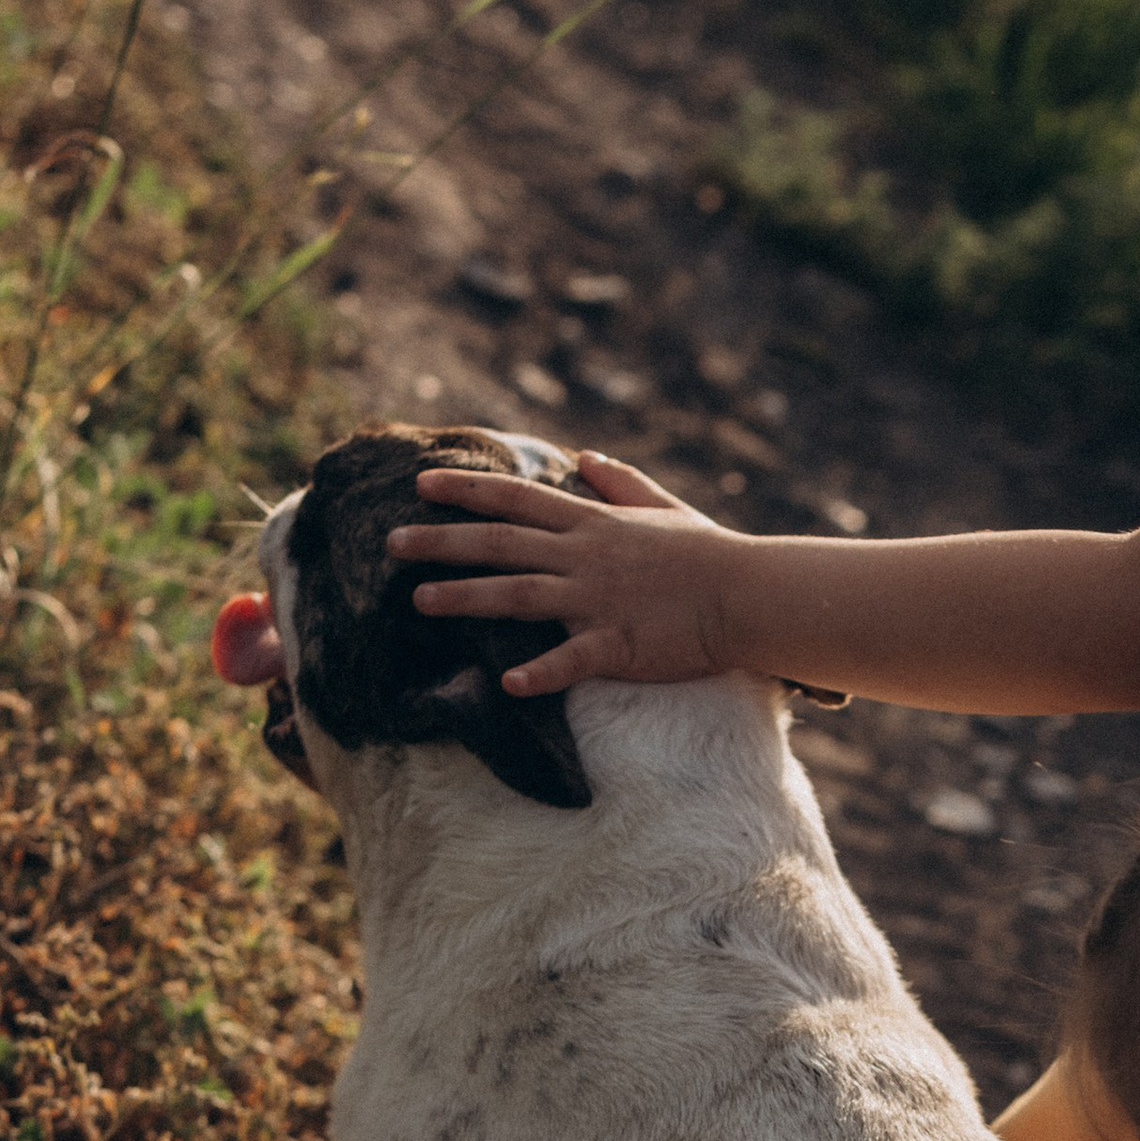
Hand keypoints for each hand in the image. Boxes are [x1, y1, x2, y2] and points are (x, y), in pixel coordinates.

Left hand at [387, 451, 743, 694]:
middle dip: (442, 542)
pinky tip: (506, 683)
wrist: (748, 595)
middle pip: (501, 544)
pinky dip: (540, 671)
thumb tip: (584, 457)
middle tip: (390, 543)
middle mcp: (584, 558)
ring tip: (419, 602)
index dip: (467, 491)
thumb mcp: (662, 507)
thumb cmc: (709, 554)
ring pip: (519, 595)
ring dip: (466, 598)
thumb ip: (619, 482)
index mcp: (592, 524)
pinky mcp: (618, 644)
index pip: (517, 499)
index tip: (422, 485)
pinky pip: (571, 659)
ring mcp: (598, 601)